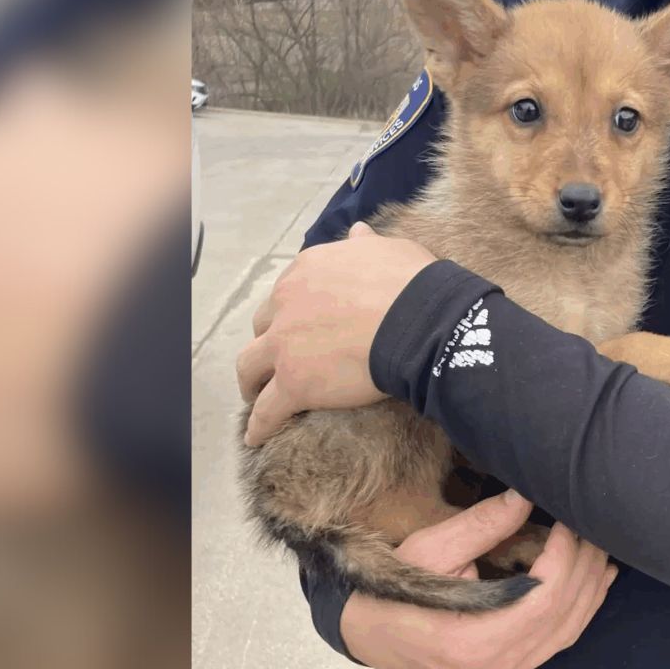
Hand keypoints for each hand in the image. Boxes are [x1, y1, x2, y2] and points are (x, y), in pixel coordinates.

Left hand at [237, 221, 435, 445]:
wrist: (419, 322)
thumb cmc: (412, 284)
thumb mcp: (388, 249)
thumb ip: (365, 244)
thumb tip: (359, 231)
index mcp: (307, 270)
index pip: (288, 292)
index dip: (293, 310)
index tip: (302, 323)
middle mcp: (286, 303)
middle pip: (263, 325)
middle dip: (269, 340)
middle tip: (280, 357)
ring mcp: (285, 345)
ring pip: (250, 365)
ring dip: (251, 380)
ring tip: (256, 395)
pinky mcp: (293, 383)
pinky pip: (266, 410)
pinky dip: (259, 425)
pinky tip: (256, 436)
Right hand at [341, 490, 618, 668]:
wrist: (368, 634)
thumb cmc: (393, 589)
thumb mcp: (431, 549)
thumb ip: (482, 525)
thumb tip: (525, 496)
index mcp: (474, 640)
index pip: (543, 598)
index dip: (565, 557)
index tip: (568, 521)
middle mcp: (497, 667)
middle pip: (562, 615)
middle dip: (584, 567)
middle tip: (591, 526)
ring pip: (567, 632)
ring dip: (591, 589)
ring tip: (601, 549)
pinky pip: (557, 643)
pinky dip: (580, 611)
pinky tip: (594, 584)